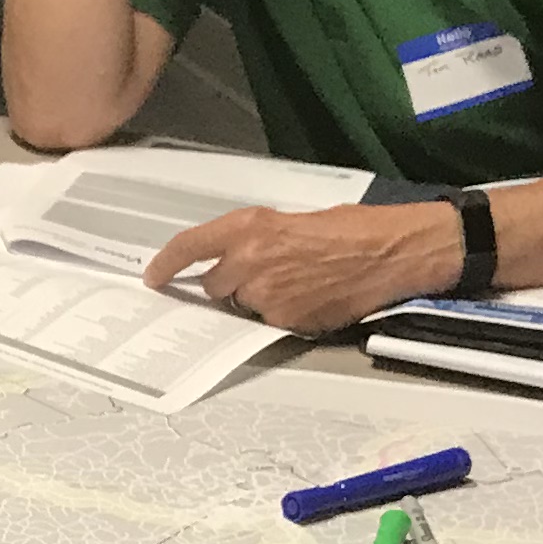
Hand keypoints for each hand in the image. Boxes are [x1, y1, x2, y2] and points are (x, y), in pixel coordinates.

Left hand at [139, 201, 461, 333]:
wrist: (390, 252)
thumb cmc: (351, 229)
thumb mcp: (293, 220)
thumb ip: (256, 240)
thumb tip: (236, 260)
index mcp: (249, 227)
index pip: (189, 247)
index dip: (166, 264)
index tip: (153, 277)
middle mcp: (249, 260)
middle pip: (214, 286)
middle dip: (230, 284)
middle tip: (264, 274)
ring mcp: (265, 294)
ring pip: (243, 306)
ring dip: (258, 299)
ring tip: (298, 284)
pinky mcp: (285, 320)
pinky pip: (269, 323)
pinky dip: (283, 315)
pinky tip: (311, 298)